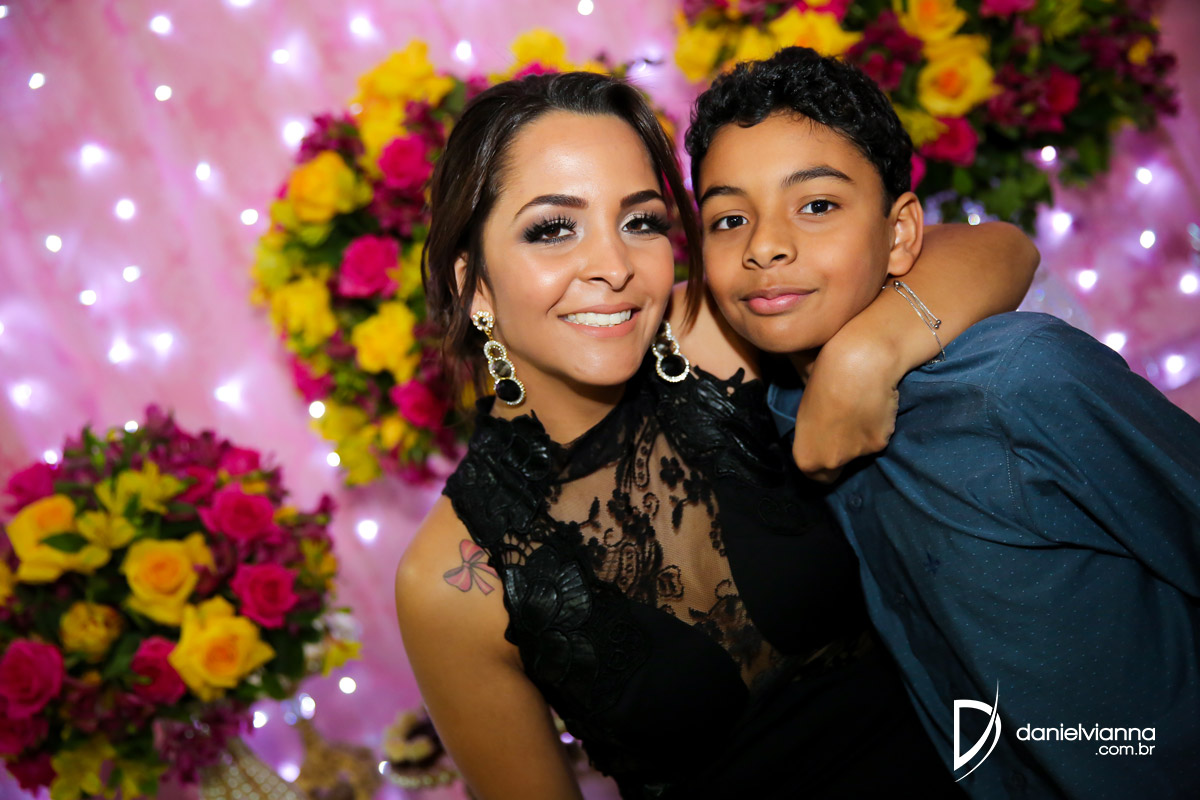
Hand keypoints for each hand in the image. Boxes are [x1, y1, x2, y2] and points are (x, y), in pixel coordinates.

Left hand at [792, 337, 900, 482]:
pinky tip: (874, 407)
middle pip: (836, 471)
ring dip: (859, 437)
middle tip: (842, 430)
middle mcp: (831, 461)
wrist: (858, 363)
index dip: (819, 466)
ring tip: (859, 410)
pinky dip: (877, 427)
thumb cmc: (823, 377)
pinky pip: (877, 438)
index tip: (823, 448)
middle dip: (840, 457)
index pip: (813, 475)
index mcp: (807, 455)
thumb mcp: (807, 406)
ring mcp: (858, 453)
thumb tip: (818, 427)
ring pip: (859, 453)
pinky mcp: (880, 441)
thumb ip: (813, 429)